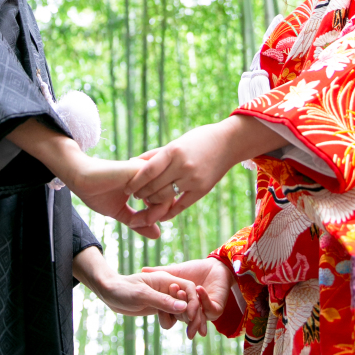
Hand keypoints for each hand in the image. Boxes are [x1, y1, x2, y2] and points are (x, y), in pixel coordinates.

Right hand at [7, 119, 167, 237]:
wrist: (81, 179)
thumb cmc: (98, 193)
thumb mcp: (122, 213)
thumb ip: (140, 222)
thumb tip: (158, 235)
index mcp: (147, 183)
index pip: (167, 200)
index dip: (157, 216)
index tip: (140, 224)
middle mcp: (150, 175)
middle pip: (171, 198)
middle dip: (157, 216)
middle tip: (139, 223)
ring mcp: (146, 172)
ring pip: (167, 194)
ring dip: (154, 213)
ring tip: (137, 219)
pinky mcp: (140, 170)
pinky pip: (158, 188)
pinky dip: (150, 204)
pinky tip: (134, 205)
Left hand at [73, 247, 201, 325]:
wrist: (109, 293)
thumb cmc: (123, 290)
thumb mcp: (142, 295)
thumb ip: (163, 301)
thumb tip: (184, 307)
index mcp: (166, 280)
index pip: (189, 289)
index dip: (194, 302)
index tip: (189, 316)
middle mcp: (168, 289)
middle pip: (189, 302)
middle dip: (192, 316)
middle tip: (191, 333)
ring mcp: (164, 299)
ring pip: (181, 312)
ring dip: (178, 321)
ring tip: (165, 321)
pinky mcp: (159, 309)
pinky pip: (171, 319)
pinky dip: (168, 322)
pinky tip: (159, 321)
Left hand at [126, 116, 286, 216]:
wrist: (228, 143)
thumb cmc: (198, 139)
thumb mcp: (176, 142)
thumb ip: (155, 155)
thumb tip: (132, 163)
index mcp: (173, 151)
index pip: (148, 171)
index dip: (135, 182)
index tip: (126, 188)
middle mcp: (183, 166)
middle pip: (154, 186)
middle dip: (141, 193)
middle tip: (134, 195)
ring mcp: (193, 180)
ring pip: (165, 197)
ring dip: (152, 202)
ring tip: (146, 200)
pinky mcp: (202, 190)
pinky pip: (180, 206)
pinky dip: (168, 212)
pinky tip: (160, 214)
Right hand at [142, 257, 233, 338]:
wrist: (215, 266)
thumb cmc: (194, 269)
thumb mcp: (175, 271)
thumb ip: (160, 273)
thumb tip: (142, 270)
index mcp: (180, 306)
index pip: (171, 313)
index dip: (166, 306)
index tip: (161, 293)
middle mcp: (191, 312)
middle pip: (183, 317)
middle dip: (177, 308)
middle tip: (173, 293)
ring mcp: (204, 312)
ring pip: (196, 317)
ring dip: (189, 307)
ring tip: (182, 294)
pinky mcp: (216, 308)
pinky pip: (210, 309)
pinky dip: (204, 299)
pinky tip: (198, 289)